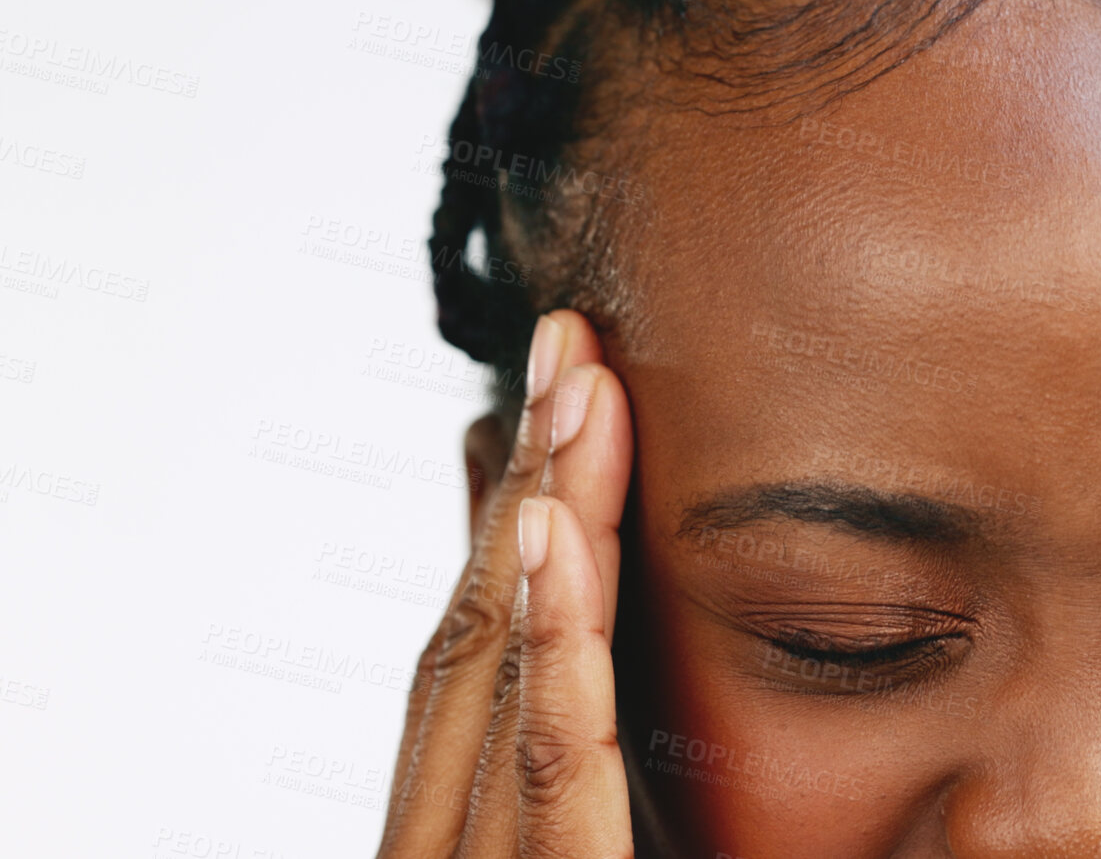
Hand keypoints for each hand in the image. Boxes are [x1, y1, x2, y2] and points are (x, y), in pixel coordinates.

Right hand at [377, 311, 635, 857]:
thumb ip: (578, 791)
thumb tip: (606, 677)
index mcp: (461, 827)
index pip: (478, 651)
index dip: (514, 510)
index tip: (563, 393)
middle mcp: (448, 834)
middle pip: (478, 627)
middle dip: (526, 475)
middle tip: (571, 338)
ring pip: (498, 664)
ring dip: (541, 511)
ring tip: (576, 384)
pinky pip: (547, 760)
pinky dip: (549, 639)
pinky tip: (551, 531)